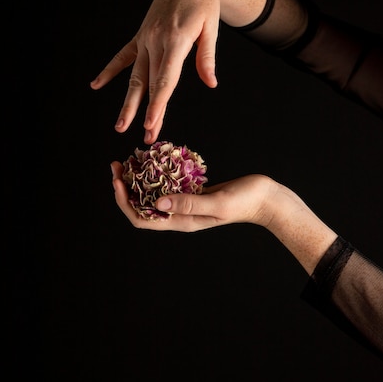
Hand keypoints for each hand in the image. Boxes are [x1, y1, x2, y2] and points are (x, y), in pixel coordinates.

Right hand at [90, 0, 220, 143]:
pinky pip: (123, 56)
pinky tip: (96, 85)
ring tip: (121, 124)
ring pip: (135, 75)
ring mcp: (145, 38)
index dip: (157, 104)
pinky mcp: (141, 35)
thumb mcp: (211, 27)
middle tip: (143, 138)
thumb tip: (211, 84)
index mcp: (175, 41)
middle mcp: (155, 41)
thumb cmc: (204, 3)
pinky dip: (110, 70)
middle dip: (145, 113)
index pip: (165, 80)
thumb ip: (207, 57)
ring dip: (128, 102)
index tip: (150, 125)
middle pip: (149, 84)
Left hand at [110, 160, 273, 231]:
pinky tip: (154, 159)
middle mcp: (179, 215)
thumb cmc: (245, 201)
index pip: (142, 219)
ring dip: (138, 180)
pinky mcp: (193, 192)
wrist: (265, 199)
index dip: (125, 202)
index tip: (118, 181)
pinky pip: (168, 185)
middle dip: (125, 187)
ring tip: (128, 160)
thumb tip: (157, 202)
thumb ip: (189, 203)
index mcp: (182, 222)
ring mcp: (185, 204)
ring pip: (152, 195)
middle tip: (116, 165)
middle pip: (141, 207)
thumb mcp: (217, 202)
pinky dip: (157, 173)